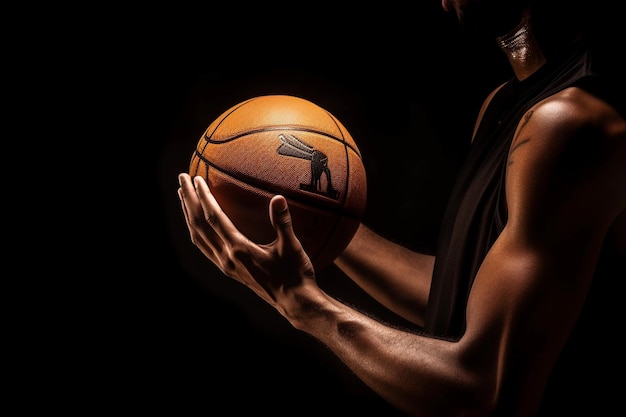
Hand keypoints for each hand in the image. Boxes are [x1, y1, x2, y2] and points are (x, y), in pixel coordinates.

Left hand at [177, 173, 315, 309]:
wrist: (294, 302)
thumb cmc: (295, 274)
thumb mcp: (291, 247)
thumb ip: (283, 222)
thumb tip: (278, 198)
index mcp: (240, 250)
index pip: (214, 218)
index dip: (203, 197)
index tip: (196, 178)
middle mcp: (227, 258)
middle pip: (200, 225)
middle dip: (189, 201)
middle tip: (182, 178)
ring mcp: (226, 266)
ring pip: (199, 237)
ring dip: (189, 215)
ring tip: (184, 197)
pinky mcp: (229, 271)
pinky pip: (206, 247)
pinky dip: (198, 231)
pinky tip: (198, 224)